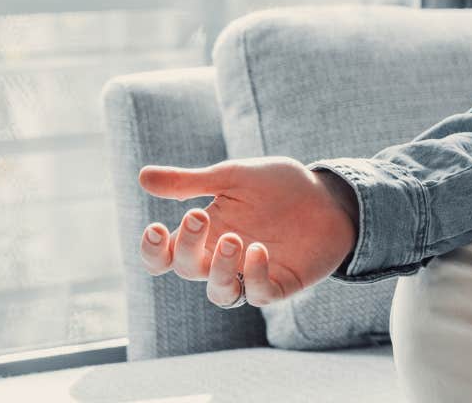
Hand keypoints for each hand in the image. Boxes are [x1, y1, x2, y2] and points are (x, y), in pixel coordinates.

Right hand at [137, 157, 359, 309]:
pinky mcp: (280, 284)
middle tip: (200, 215)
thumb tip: (142, 177)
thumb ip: (190, 181)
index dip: (153, 251)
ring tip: (233, 239)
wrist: (328, 194)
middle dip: (188, 247)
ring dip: (220, 270)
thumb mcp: (233, 176)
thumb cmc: (277, 186)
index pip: (164, 257)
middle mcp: (221, 260)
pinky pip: (259, 294)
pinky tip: (259, 250)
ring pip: (220, 292)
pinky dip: (255, 276)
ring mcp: (250, 274)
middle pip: (187, 270)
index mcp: (204, 236)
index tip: (156, 228)